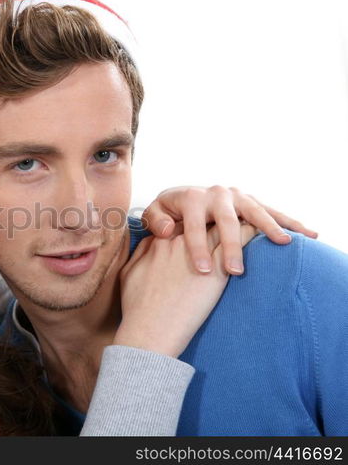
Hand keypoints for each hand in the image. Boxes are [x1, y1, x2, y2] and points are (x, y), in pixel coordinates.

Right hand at [113, 223, 257, 357]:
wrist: (150, 329)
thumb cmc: (136, 307)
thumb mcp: (129, 274)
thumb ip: (140, 253)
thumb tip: (149, 244)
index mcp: (158, 242)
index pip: (179, 223)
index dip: (192, 224)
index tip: (201, 226)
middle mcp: (178, 241)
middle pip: (202, 222)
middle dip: (214, 218)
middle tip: (229, 217)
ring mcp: (198, 253)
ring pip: (221, 227)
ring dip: (235, 222)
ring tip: (250, 217)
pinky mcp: (217, 270)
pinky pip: (238, 243)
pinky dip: (248, 233)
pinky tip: (258, 229)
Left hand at [141, 185, 317, 274]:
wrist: (186, 198)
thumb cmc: (168, 213)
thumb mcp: (156, 214)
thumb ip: (156, 220)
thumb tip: (167, 231)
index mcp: (191, 197)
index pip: (194, 226)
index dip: (197, 248)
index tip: (203, 271)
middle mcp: (216, 193)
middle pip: (226, 220)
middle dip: (232, 245)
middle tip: (236, 271)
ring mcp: (237, 196)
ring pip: (255, 211)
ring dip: (269, 228)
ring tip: (284, 243)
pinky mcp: (251, 202)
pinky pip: (272, 212)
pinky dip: (289, 222)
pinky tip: (309, 235)